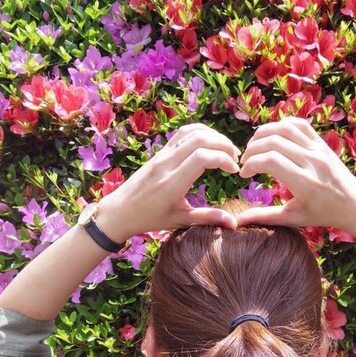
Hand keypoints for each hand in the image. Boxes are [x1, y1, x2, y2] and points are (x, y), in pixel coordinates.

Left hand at [97, 123, 241, 238]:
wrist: (119, 211)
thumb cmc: (149, 219)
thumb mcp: (180, 220)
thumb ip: (207, 218)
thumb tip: (234, 224)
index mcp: (172, 183)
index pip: (202, 157)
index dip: (223, 159)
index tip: (234, 171)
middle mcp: (166, 165)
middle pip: (200, 139)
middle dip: (223, 145)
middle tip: (235, 159)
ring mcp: (161, 155)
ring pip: (191, 132)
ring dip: (213, 136)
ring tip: (226, 150)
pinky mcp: (159, 152)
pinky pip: (182, 134)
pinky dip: (200, 133)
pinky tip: (210, 145)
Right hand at [236, 117, 355, 233]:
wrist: (352, 202)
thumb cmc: (321, 213)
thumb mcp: (292, 218)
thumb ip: (265, 216)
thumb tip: (238, 221)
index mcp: (305, 182)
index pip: (271, 161)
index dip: (251, 164)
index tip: (244, 175)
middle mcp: (312, 162)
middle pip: (273, 142)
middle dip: (252, 149)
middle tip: (246, 162)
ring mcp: (318, 149)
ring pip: (284, 128)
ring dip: (263, 134)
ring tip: (254, 148)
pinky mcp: (321, 142)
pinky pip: (298, 124)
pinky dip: (280, 125)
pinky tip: (272, 137)